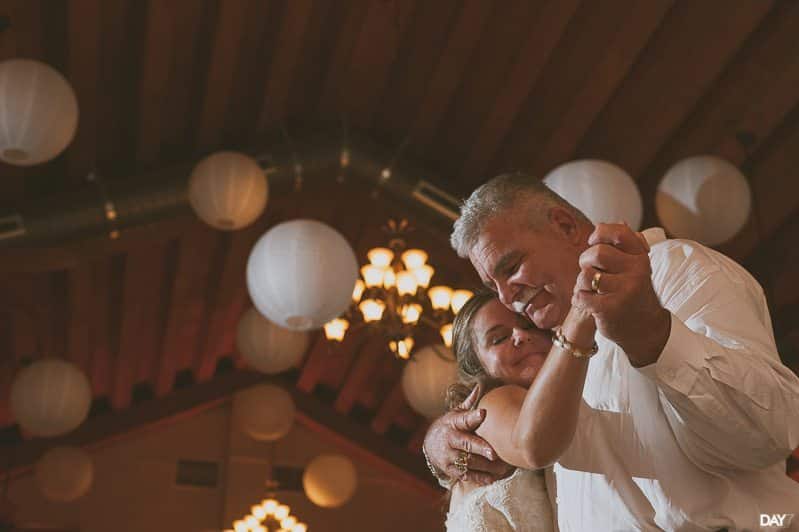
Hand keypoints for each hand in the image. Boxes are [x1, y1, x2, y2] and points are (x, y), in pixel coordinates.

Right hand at [423, 385, 512, 484]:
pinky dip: (480, 478)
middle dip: (480, 449)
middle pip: (466, 444)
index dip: (473, 416)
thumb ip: (469, 403)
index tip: (483, 413)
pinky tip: (493, 477)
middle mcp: (450, 440)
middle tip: (494, 454)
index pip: (464, 419)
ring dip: (486, 467)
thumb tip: (480, 386)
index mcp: (453, 423)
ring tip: (503, 468)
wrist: (429, 444)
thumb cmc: (450, 426)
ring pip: (469, 463)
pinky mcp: (450, 470)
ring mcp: (449, 456)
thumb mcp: (455, 413)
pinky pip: (466, 475)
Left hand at [572, 223, 669, 365]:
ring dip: (582, 283)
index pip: (619, 232)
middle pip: (597, 253)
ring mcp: (625, 290)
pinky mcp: (611, 308)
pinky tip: (588, 302)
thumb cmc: (633, 292)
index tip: (593, 242)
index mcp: (640, 257)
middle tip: (589, 271)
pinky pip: (581, 296)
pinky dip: (579, 299)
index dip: (599, 234)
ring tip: (589, 289)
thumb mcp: (636, 267)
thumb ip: (626, 245)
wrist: (644, 329)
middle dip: (585, 261)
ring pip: (586, 275)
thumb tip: (618, 221)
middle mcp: (637, 271)